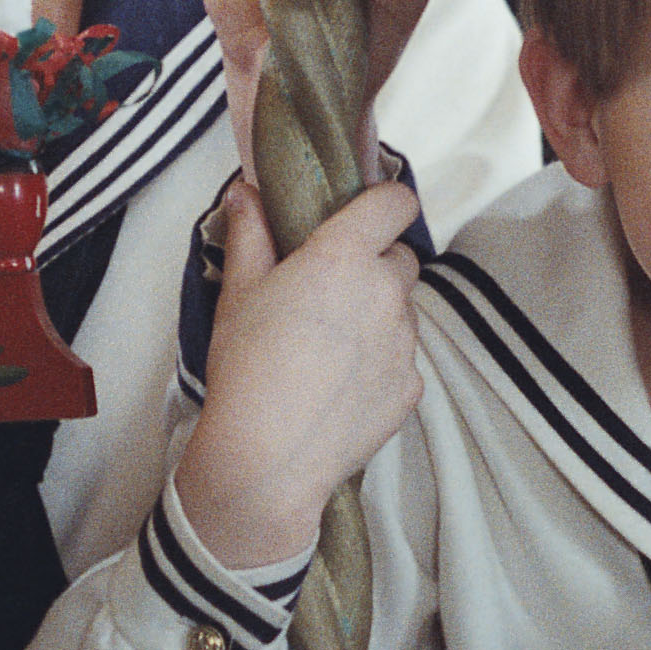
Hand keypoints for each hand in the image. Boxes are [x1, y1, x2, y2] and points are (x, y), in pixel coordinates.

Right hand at [171, 178, 426, 569]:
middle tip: (329, 288)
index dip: (385, 201)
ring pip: (401, 311)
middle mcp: (386, 293)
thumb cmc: (248, 369)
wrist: (269, 455)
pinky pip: (402, 359)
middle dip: (374, 264)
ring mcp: (404, 342)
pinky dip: (379, 363)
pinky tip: (339, 383)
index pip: (394, 203)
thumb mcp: (238, 292)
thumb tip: (247, 194)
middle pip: (400, 258)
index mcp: (344, 257)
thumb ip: (250, 235)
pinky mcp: (411, 386)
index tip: (370, 210)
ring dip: (377, 315)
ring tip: (328, 345)